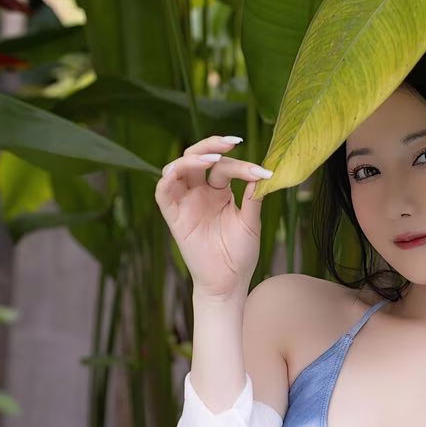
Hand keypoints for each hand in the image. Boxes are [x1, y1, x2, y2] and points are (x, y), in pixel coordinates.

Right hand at [154, 135, 272, 300]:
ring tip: (213, 158)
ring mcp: (185, 203)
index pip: (224, 167)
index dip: (242, 165)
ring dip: (192, 158)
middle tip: (233, 142)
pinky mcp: (173, 217)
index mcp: (219, 192)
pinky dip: (168, 178)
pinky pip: (162, 192)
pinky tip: (182, 171)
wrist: (228, 284)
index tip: (262, 172)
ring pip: (177, 168)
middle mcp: (199, 193)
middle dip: (212, 143)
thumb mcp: (250, 223)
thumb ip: (252, 198)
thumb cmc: (240, 255)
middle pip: (197, 156)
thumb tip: (262, 173)